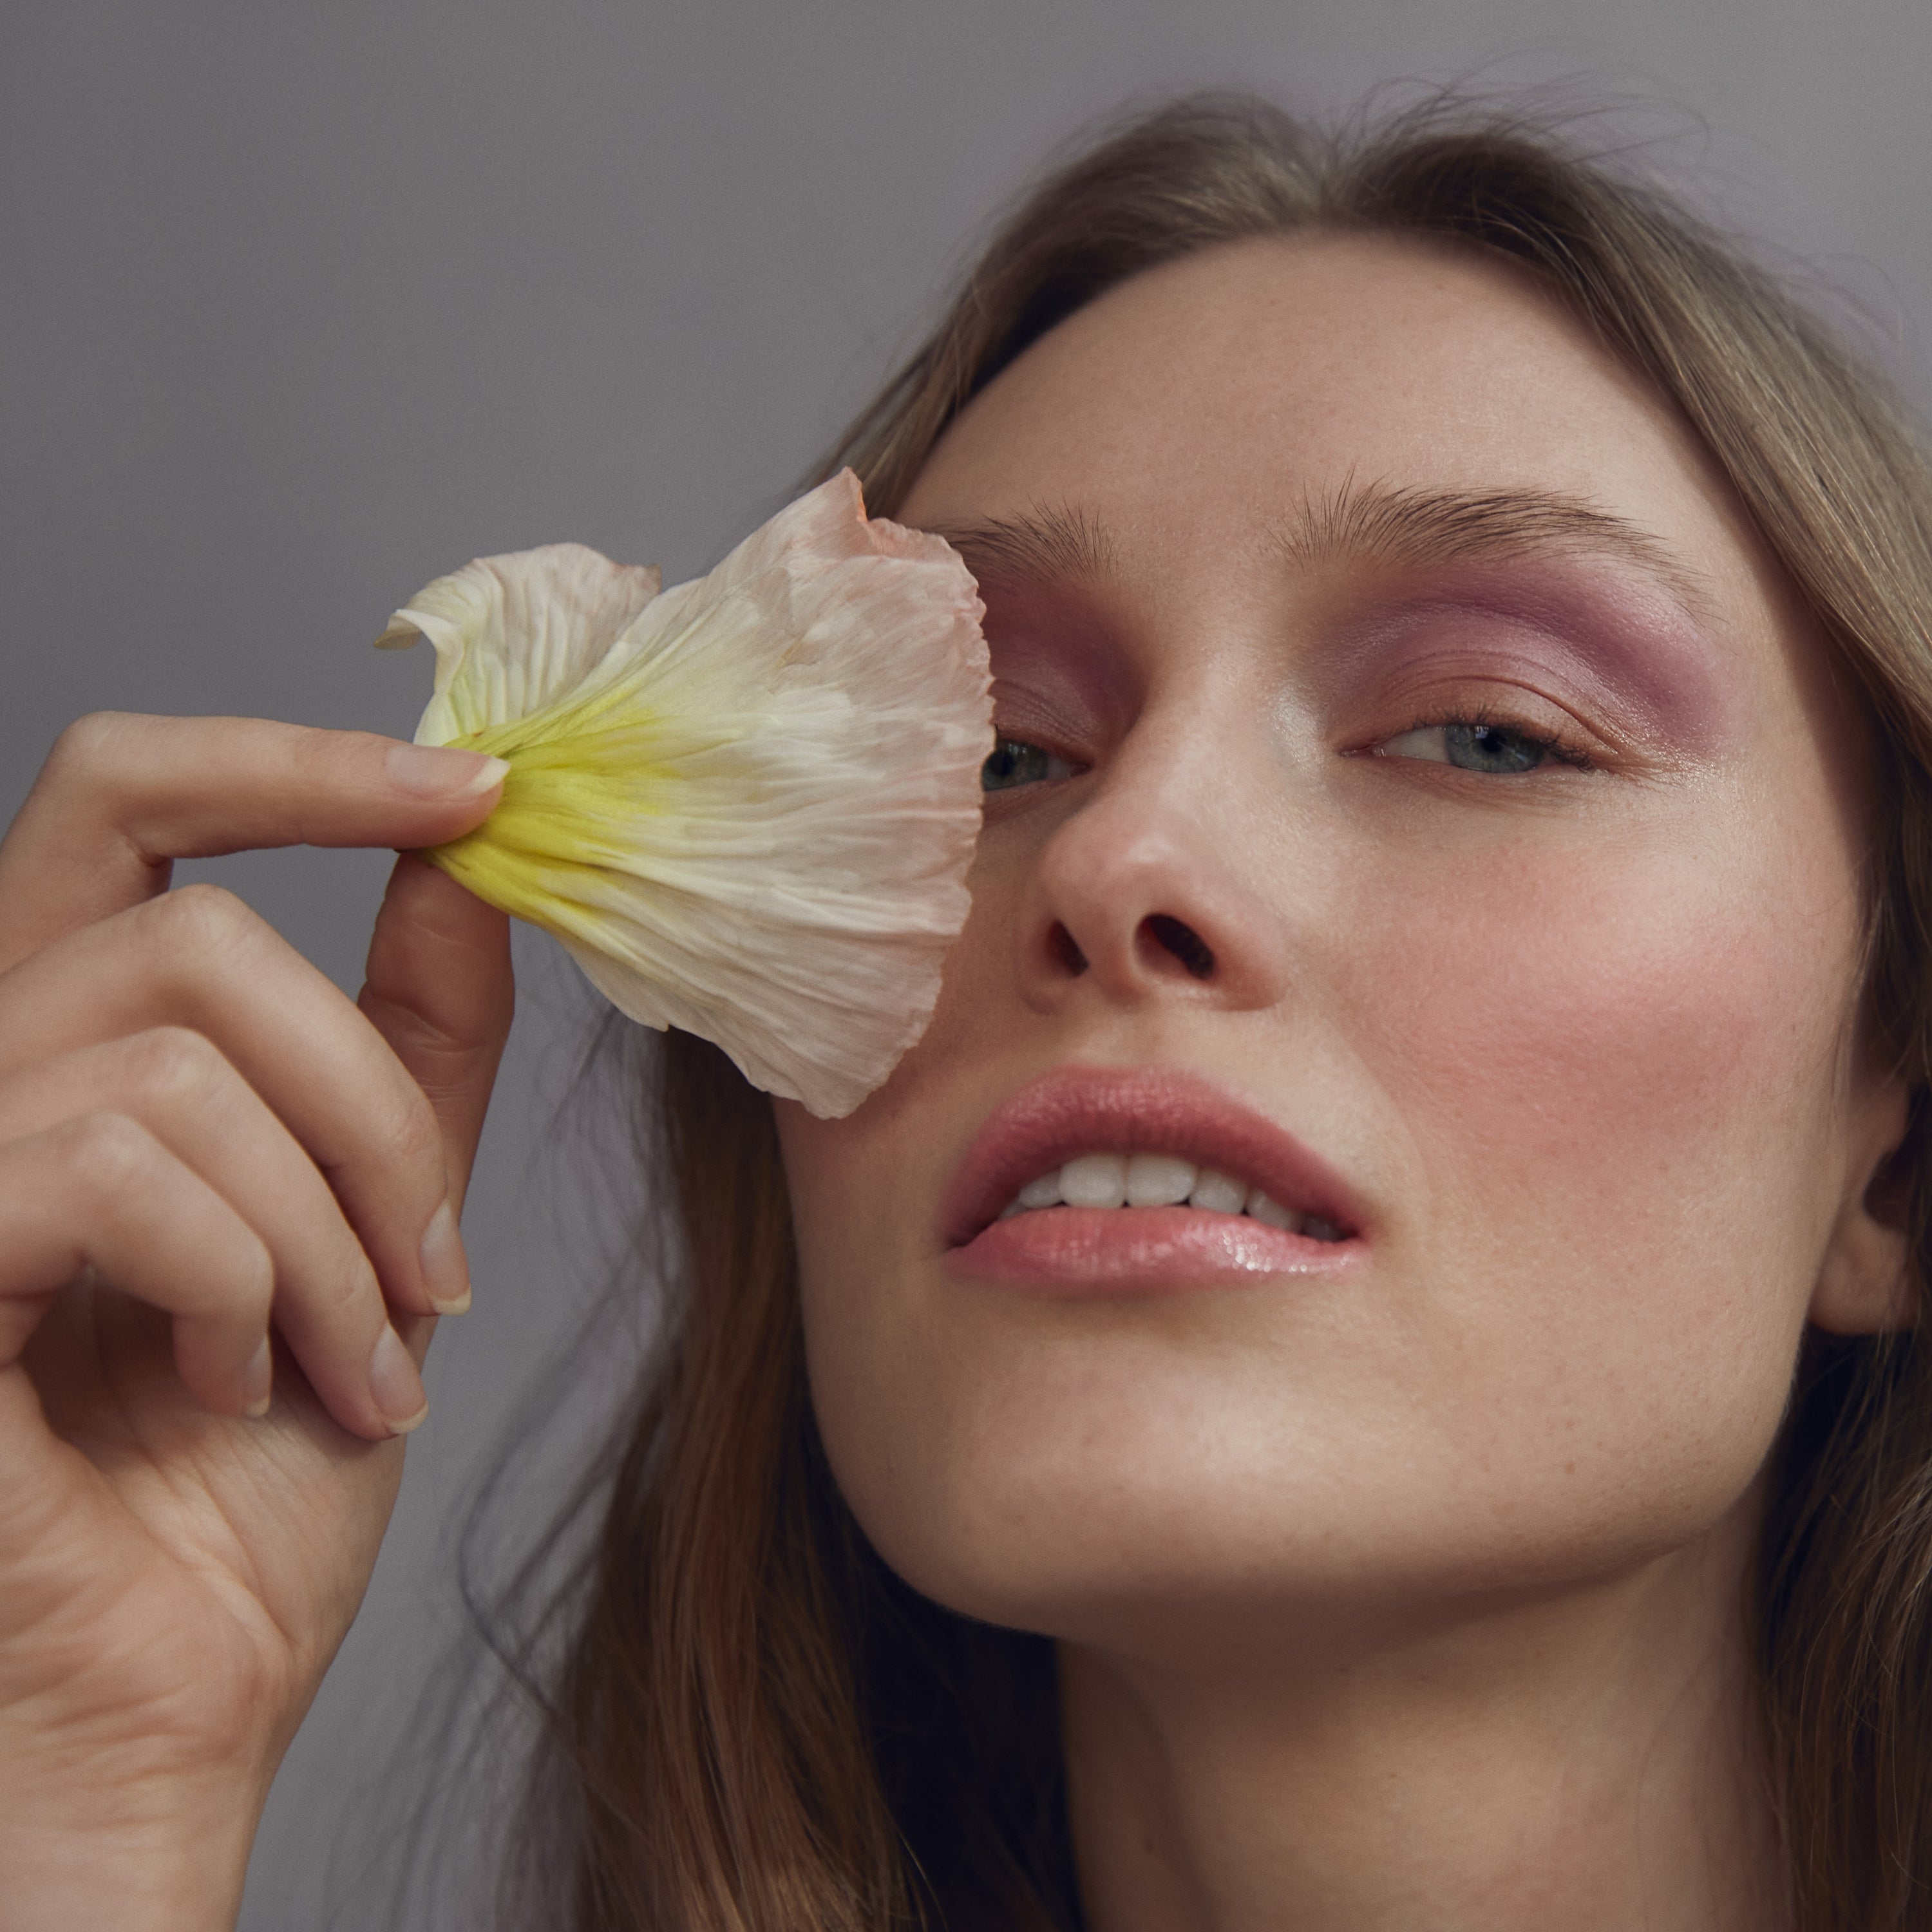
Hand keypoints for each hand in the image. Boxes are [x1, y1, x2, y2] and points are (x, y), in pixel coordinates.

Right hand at [0, 714, 513, 1930]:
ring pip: (177, 1062)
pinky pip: (111, 1168)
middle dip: (364, 1102)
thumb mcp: (377, 1219)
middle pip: (193, 929)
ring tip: (347, 1361)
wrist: (178, 1686)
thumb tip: (465, 860)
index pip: (130, 799)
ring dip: (323, 1230)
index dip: (297, 767)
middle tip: (430, 1266)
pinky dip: (238, 1283)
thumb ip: (408, 1040)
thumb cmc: (255, 1470)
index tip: (476, 790)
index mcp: (76, 1043)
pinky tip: (228, 1384)